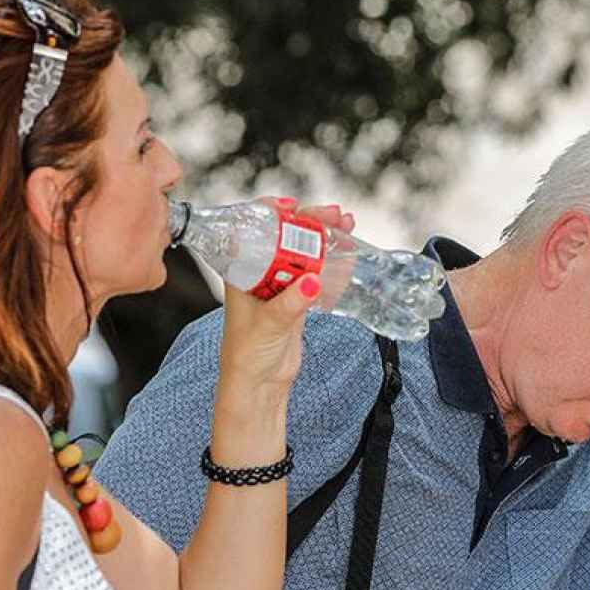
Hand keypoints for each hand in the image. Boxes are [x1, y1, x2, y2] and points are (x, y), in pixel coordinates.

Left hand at [216, 197, 356, 389]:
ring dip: (325, 239)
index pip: (254, 230)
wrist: (259, 384)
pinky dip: (332, 264)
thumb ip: (291, 302)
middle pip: (286, 237)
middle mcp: (260, 274)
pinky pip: (316, 275)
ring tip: (346, 226)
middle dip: (310, 222)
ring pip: (304, 253)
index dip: (271, 212)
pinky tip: (348, 256)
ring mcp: (280, 286)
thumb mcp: (268, 324)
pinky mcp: (297, 301)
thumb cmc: (247, 354)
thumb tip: (314, 281)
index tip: (292, 205)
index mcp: (241, 271)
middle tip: (334, 215)